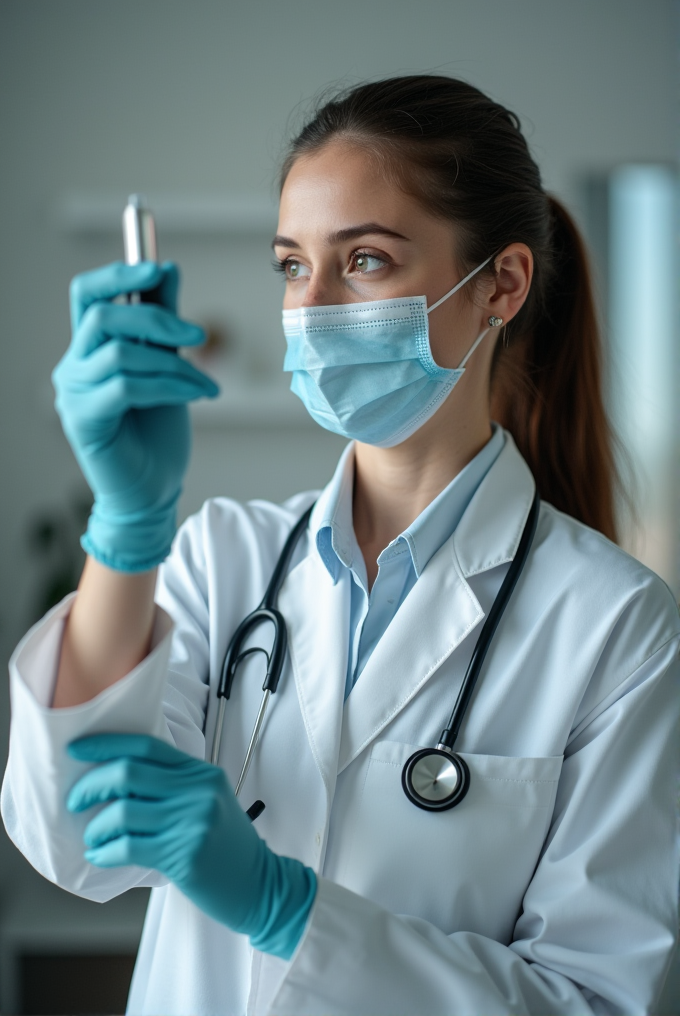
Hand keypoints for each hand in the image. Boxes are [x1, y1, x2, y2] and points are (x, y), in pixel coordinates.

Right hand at [52, 262, 218, 571]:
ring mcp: (74, 394)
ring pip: (121, 352)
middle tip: (197, 333)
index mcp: (90, 350)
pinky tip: (197, 395)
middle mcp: (74, 367)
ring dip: (173, 363)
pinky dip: (170, 385)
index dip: (119, 274)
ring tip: (202, 382)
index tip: (159, 268)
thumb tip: (167, 268)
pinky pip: (127, 386)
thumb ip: (163, 323)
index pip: (88, 295)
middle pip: (104, 316)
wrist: (153, 492)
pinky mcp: (84, 421)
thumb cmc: (156, 434)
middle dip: (156, 317)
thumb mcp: (167, 368)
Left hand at [67, 734, 316, 959]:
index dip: (107, 745)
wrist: (259, 884)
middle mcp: (197, 791)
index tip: (78, 751)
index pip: (147, 745)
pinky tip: (100, 855)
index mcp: (201, 773)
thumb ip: (173, 785)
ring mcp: (192, 822)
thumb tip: (115, 777)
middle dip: (91, 786)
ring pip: (123, 811)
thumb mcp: (207, 801)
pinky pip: (128, 847)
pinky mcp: (183, 855)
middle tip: (76, 801)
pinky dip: (104, 852)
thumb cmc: (225, 845)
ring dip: (96, 825)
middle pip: (129, 773)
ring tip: (94, 836)